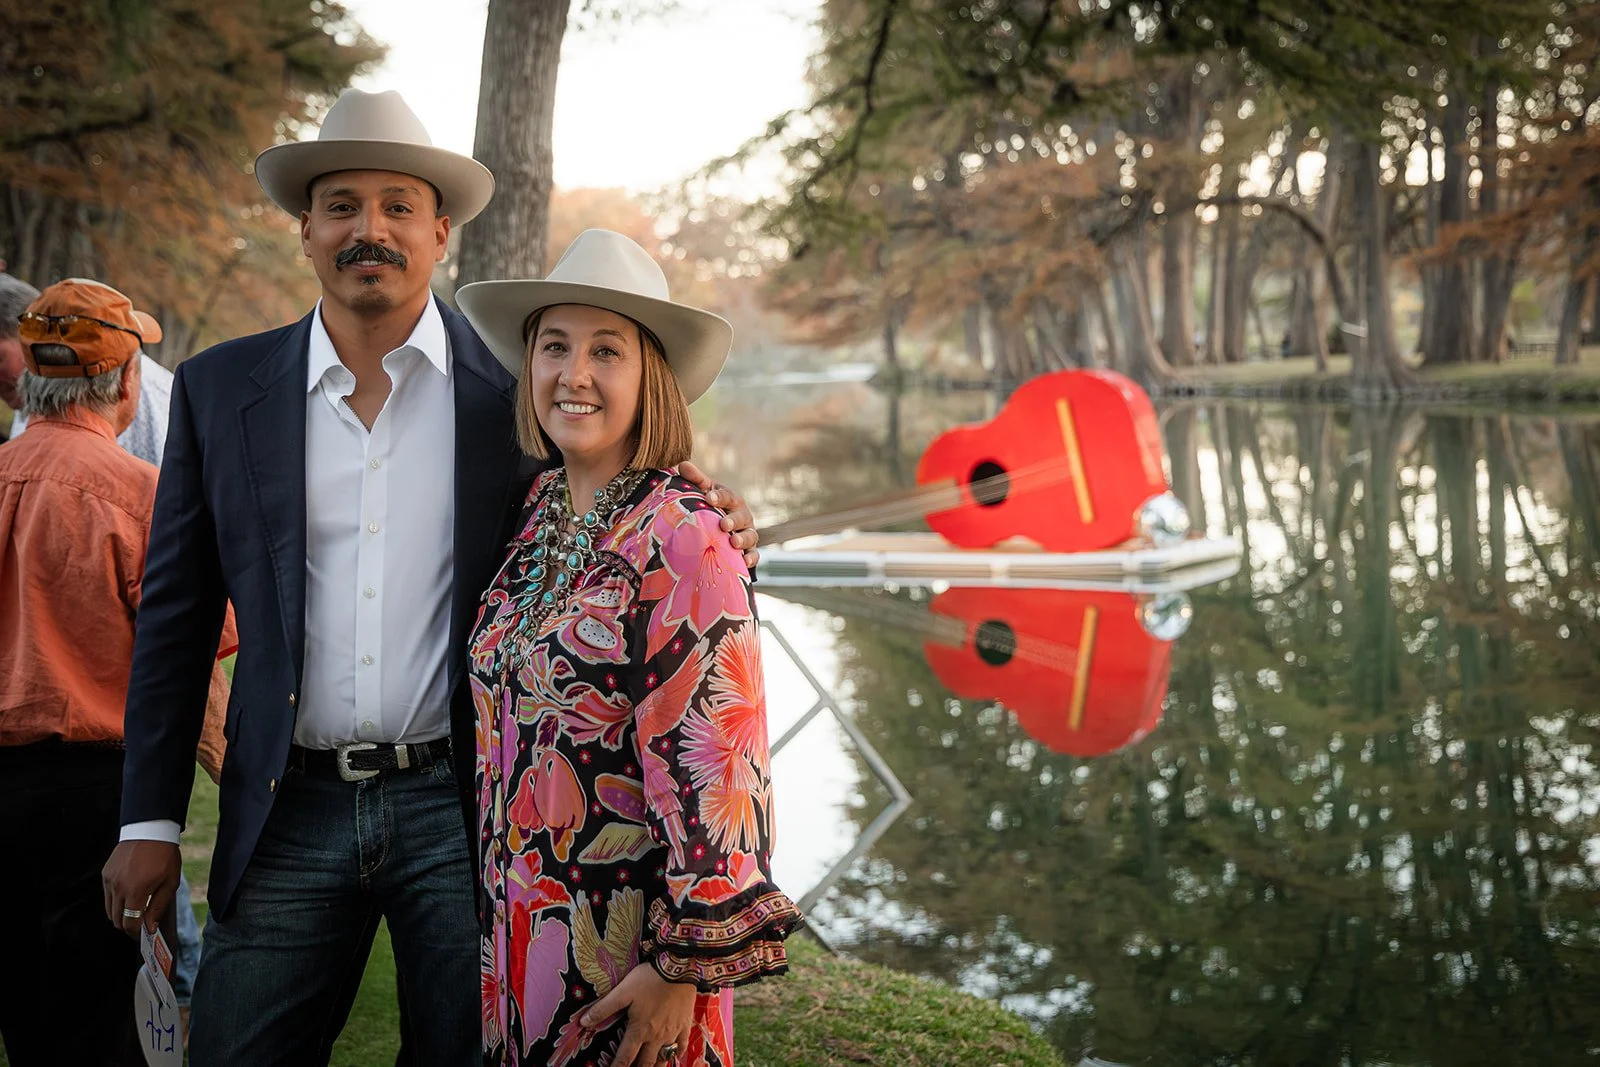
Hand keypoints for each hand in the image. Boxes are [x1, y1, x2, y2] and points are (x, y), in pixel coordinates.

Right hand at [103, 840, 181, 938]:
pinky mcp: (105, 874)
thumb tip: (150, 927)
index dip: (136, 934)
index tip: (144, 936)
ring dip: (121, 914)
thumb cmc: (165, 856)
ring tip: (136, 910)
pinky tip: (130, 895)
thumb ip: (158, 907)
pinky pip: (107, 895)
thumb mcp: (170, 882)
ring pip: (109, 909)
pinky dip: (116, 901)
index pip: (129, 923)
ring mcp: (109, 880)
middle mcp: (118, 887)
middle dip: (128, 926)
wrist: (150, 830)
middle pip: (116, 920)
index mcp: (136, 891)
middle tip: (140, 925)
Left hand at [580, 961, 696, 1066]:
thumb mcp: (622, 991)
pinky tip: (674, 1055)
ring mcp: (672, 1032)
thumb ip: (603, 1008)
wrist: (677, 969)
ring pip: (664, 1058)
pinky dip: (677, 1053)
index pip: (625, 1057)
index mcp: (639, 1030)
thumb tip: (583, 1022)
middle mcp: (656, 1037)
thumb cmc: (648, 979)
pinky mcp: (685, 1025)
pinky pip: (681, 1045)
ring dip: (655, 1066)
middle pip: (646, 1063)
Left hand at [678, 460, 758, 569]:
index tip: (708, 497)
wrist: (722, 529)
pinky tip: (745, 562)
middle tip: (723, 524)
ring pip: (750, 535)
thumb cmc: (712, 507)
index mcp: (732, 500)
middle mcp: (743, 516)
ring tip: (734, 542)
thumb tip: (682, 464)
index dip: (719, 496)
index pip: (727, 496)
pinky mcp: (749, 550)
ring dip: (743, 538)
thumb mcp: (705, 492)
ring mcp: (747, 533)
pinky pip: (754, 554)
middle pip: (741, 516)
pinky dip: (752, 558)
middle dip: (733, 520)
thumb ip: (696, 480)